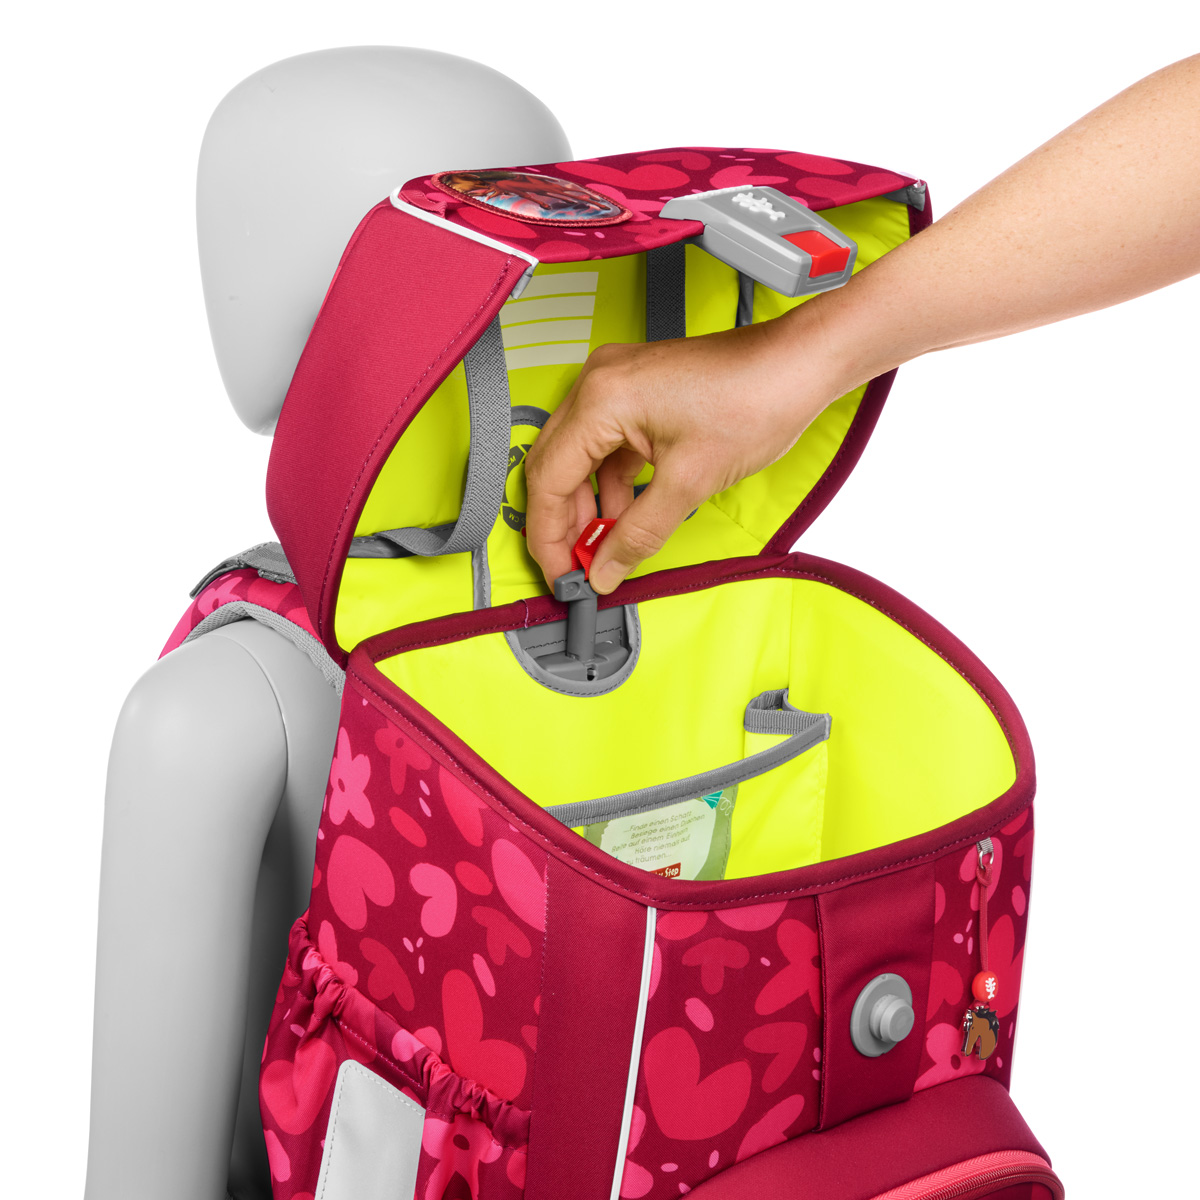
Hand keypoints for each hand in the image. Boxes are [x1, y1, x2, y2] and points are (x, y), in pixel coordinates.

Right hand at [523, 304, 849, 593]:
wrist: (799, 364)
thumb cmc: (756, 398)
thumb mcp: (690, 482)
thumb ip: (638, 533)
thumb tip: (606, 569)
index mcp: (601, 398)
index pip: (548, 478)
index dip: (547, 534)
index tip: (559, 571)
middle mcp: (599, 383)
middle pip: (555, 466)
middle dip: (563, 522)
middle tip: (576, 565)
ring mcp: (616, 383)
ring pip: (578, 457)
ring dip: (587, 504)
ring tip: (602, 546)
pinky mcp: (637, 391)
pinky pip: (605, 445)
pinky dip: (610, 483)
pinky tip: (622, 515)